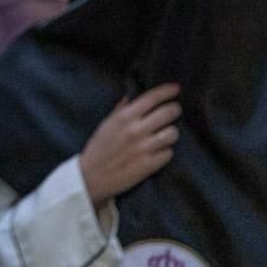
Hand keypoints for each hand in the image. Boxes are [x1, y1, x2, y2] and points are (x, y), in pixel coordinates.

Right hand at [79, 84, 181, 204]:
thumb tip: (133, 96)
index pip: (152, 97)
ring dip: (171, 132)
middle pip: (169, 112)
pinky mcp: (149, 165)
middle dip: (174, 110)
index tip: (176, 88)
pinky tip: (157, 151)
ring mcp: (144, 148)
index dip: (167, 91)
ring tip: (164, 134)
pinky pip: (169, 153)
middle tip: (172, 112)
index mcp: (124, 117)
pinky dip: (165, 151)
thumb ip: (121, 109)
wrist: (91, 177)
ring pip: (173, 133)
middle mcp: (135, 130)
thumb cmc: (98, 149)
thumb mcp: (106, 124)